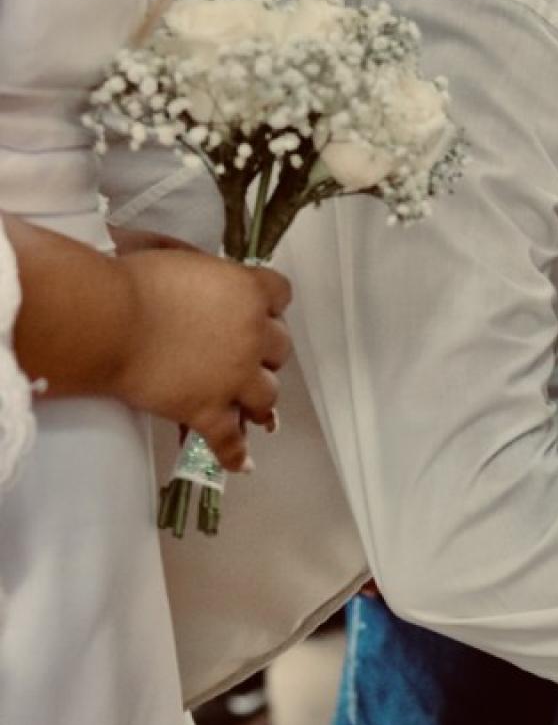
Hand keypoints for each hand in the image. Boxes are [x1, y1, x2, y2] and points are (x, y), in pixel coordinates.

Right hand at [107, 249, 291, 470]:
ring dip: (258, 400)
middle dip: (265, 352)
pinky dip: (235, 454)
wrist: (109, 321)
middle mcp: (252, 335)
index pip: (281, 294)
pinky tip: (242, 463)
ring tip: (250, 406)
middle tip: (246, 355)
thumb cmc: (134, 282)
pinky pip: (230, 441)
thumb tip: (208, 283)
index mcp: (247, 291)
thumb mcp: (182, 260)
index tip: (260, 309)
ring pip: (268, 396)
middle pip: (280, 348)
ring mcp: (234, 377)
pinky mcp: (208, 410)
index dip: (269, 304)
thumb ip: (209, 276)